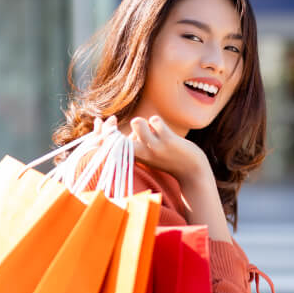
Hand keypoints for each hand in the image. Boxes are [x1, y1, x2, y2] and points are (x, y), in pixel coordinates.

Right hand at [92, 115, 207, 181]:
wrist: (192, 171)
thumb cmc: (167, 159)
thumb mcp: (146, 154)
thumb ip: (134, 141)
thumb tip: (122, 122)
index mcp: (133, 157)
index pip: (108, 144)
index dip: (101, 132)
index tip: (103, 122)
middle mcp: (140, 154)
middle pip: (116, 137)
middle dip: (111, 128)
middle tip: (122, 125)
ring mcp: (154, 147)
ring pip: (137, 123)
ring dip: (142, 121)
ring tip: (149, 128)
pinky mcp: (168, 141)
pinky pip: (155, 121)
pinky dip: (156, 121)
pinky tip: (161, 128)